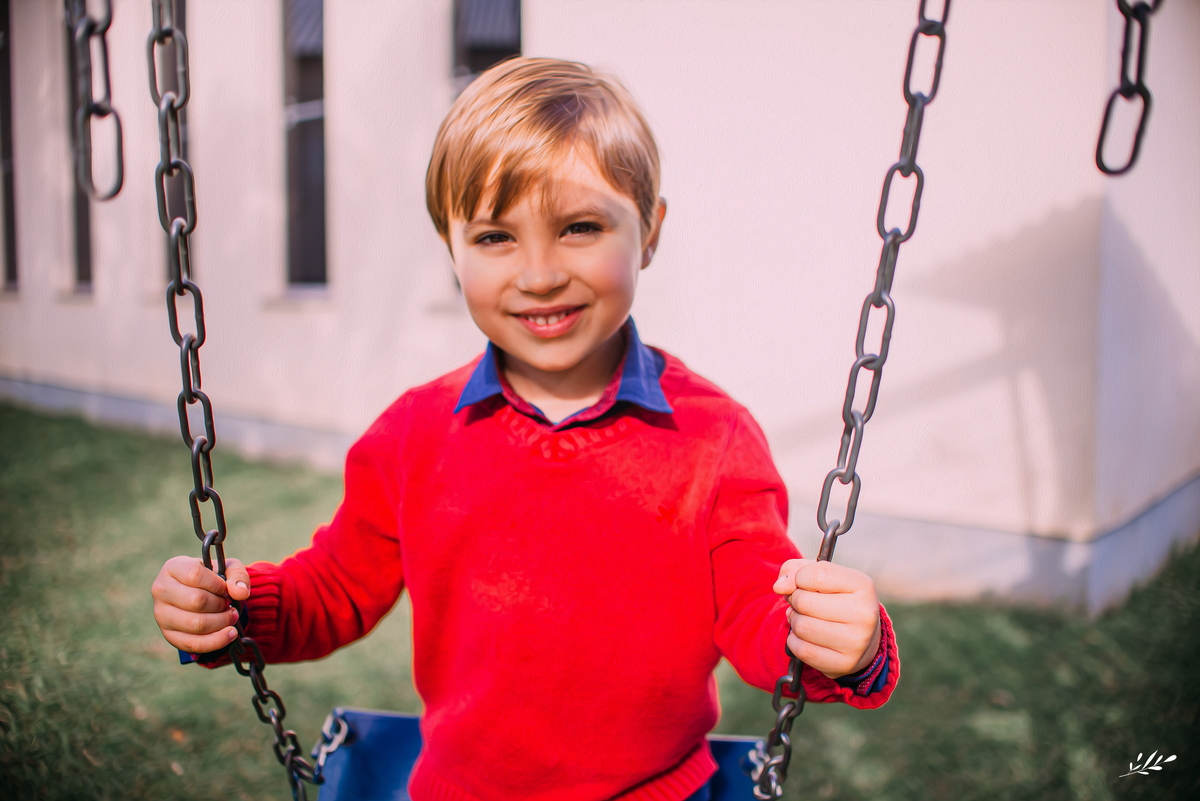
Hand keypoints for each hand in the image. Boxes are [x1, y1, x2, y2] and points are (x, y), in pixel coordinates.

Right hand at [151, 556, 250, 653]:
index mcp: (173, 568)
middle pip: (196, 601)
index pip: (195, 575)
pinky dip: (216, 641)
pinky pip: (192, 643)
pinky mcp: (168, 634)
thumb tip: (240, 593)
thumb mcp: (228, 568)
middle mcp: (161, 590)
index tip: (225, 589)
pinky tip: (230, 634)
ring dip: (221, 622)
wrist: (202, 594)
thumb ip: (238, 575)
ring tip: (231, 616)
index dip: (217, 585)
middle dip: (221, 605)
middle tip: (229, 604)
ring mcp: (161, 614)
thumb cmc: (213, 578)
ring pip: (195, 624)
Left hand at [773, 558, 880, 678]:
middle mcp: (864, 614)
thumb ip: (795, 569)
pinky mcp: (844, 663)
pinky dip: (795, 641)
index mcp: (862, 585)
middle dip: (795, 600)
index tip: (804, 583)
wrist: (862, 638)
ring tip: (806, 619)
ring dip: (795, 621)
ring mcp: (856, 641)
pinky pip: (802, 650)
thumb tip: (779, 586)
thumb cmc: (837, 599)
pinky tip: (807, 637)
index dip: (800, 577)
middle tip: (803, 604)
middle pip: (804, 602)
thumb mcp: (822, 576)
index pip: (817, 574)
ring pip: (801, 627)